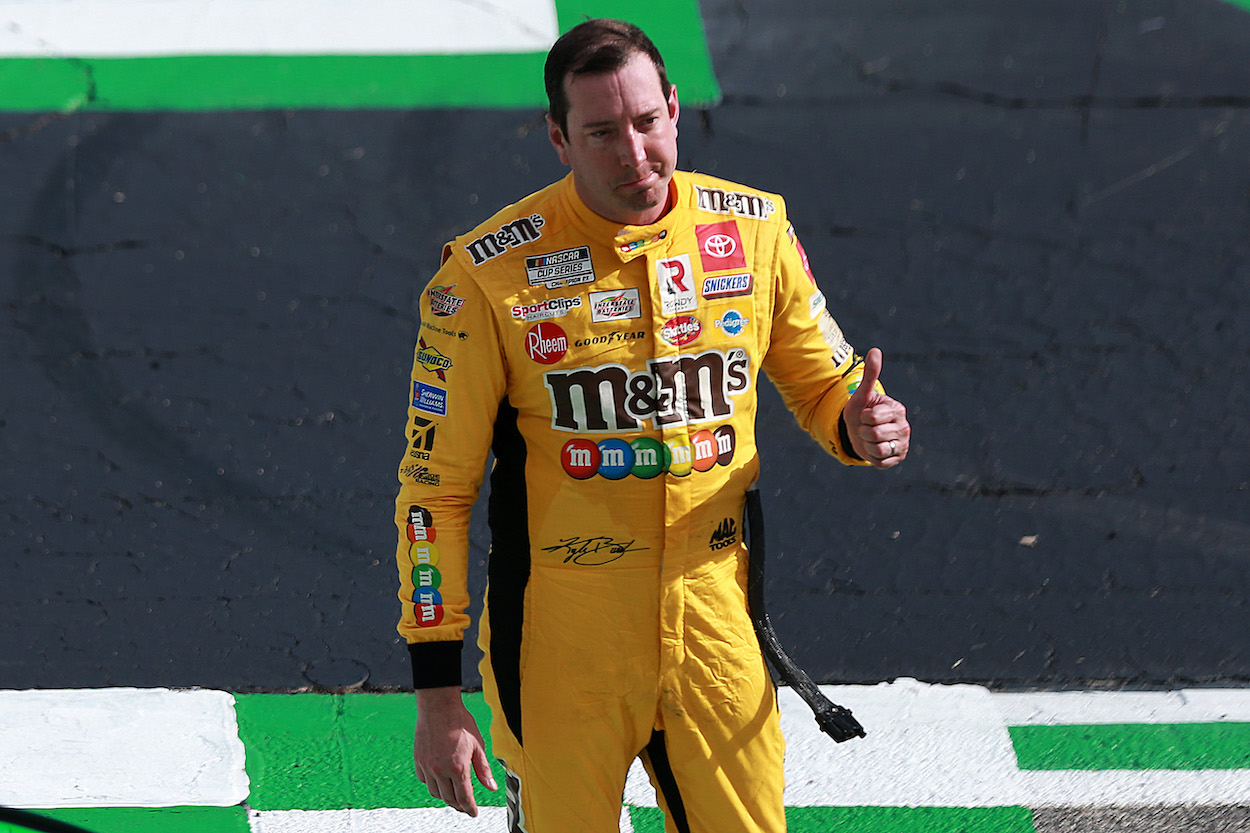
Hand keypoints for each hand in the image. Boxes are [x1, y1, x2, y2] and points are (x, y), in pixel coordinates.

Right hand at [413, 686, 498, 815]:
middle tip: (465, 805)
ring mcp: (427, 766)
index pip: (464, 797)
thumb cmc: (460, 723)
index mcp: (458, 767)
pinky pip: (425, 781)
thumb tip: (490, 787)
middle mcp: (440, 770)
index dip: (470, 808)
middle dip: (459, 805)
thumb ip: (483, 769)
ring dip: (446, 796)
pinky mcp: (418, 761)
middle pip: (449, 798)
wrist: (439, 707)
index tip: (473, 813)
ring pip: (435, 792)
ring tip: (454, 794)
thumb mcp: (477, 746)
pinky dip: (433, 784)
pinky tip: (440, 780)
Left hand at [843, 347, 909, 468]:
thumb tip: (874, 350)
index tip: (866, 415)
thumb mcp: (863, 394)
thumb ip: (870, 374)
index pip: (873, 417)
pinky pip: (880, 462)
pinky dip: (872, 457)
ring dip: (867, 444)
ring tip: (870, 438)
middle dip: (864, 431)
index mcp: (898, 410)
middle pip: (875, 434)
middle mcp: (904, 428)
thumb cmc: (861, 411)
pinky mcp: (898, 459)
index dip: (863, 417)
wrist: (858, 432)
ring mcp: (903, 445)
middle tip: (867, 428)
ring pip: (878, 449)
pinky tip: (874, 449)